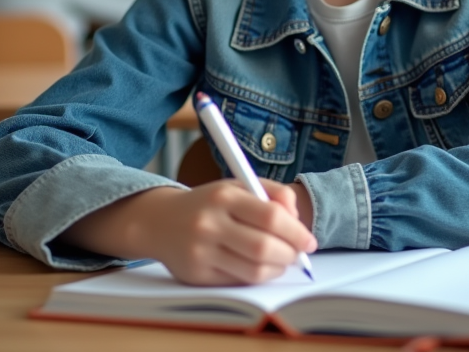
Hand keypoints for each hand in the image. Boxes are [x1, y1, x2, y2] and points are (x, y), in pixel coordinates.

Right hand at [60, 179, 316, 285]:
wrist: (159, 221)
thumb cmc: (209, 203)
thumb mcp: (237, 186)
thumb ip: (272, 192)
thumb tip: (297, 217)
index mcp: (223, 196)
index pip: (270, 216)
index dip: (296, 231)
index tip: (309, 240)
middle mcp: (209, 224)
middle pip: (264, 247)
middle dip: (290, 254)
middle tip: (298, 254)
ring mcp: (201, 252)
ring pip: (253, 271)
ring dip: (277, 269)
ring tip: (281, 260)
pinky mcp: (196, 275)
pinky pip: (238, 282)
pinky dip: (257, 277)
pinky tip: (260, 267)